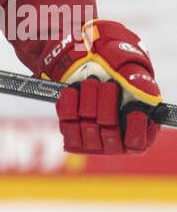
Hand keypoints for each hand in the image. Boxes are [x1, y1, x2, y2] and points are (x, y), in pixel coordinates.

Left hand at [42, 19, 160, 153]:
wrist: (94, 68)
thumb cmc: (121, 75)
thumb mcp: (136, 76)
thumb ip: (143, 86)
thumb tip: (144, 97)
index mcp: (137, 134)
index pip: (135, 141)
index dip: (134, 125)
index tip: (132, 108)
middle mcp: (115, 143)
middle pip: (110, 131)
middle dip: (108, 102)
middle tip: (109, 84)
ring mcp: (92, 141)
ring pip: (88, 126)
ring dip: (89, 98)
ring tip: (92, 82)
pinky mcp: (72, 133)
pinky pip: (67, 124)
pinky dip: (70, 103)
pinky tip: (74, 89)